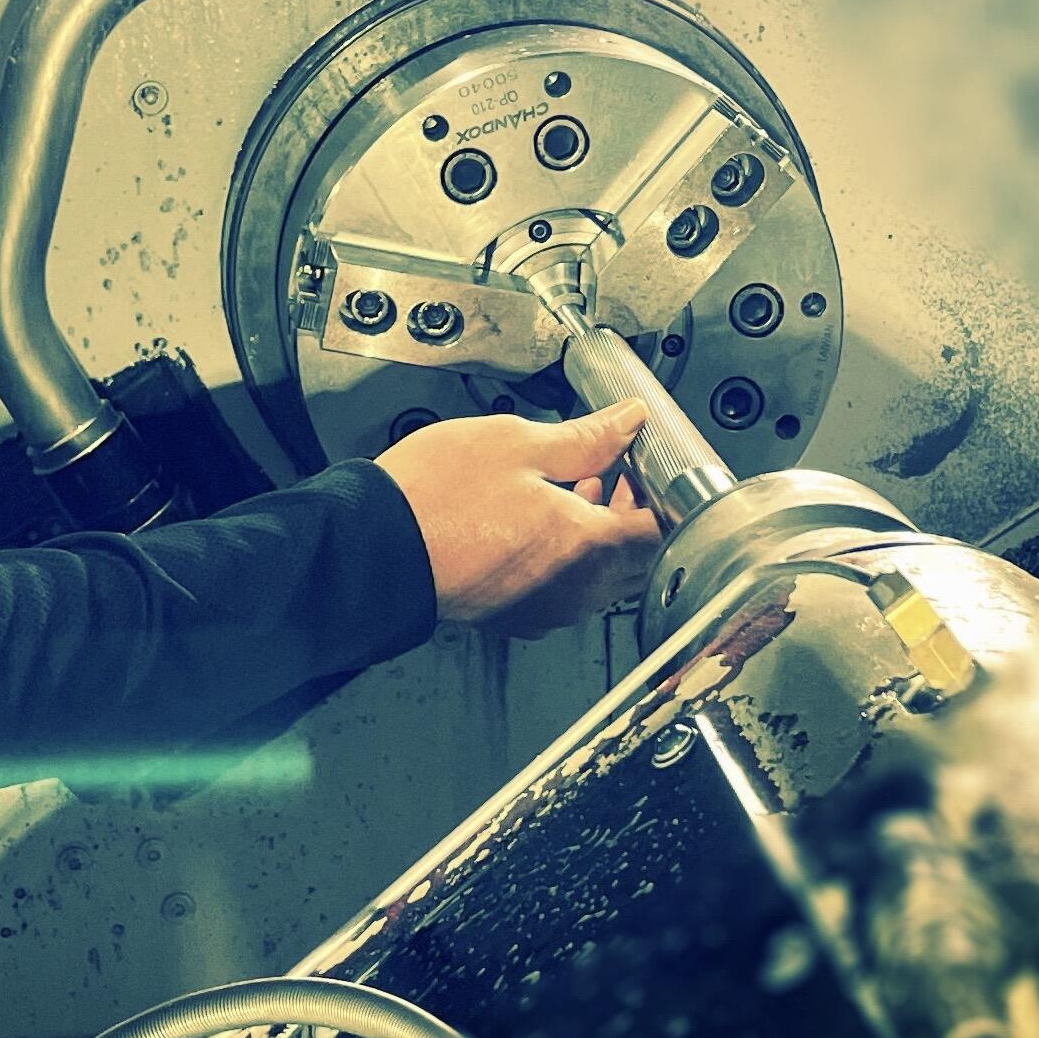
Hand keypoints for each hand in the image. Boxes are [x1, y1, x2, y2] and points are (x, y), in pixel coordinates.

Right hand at [374, 402, 662, 637]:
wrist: (372, 548)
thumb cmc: (436, 497)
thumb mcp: (517, 443)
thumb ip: (586, 437)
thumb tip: (628, 422)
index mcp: (586, 548)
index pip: (662, 531)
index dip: (666, 494)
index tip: (656, 463)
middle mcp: (574, 591)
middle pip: (638, 559)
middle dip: (637, 512)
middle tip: (621, 467)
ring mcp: (544, 609)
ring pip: (603, 576)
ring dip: (604, 531)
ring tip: (581, 482)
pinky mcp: (515, 614)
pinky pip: (567, 588)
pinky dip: (572, 553)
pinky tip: (545, 514)